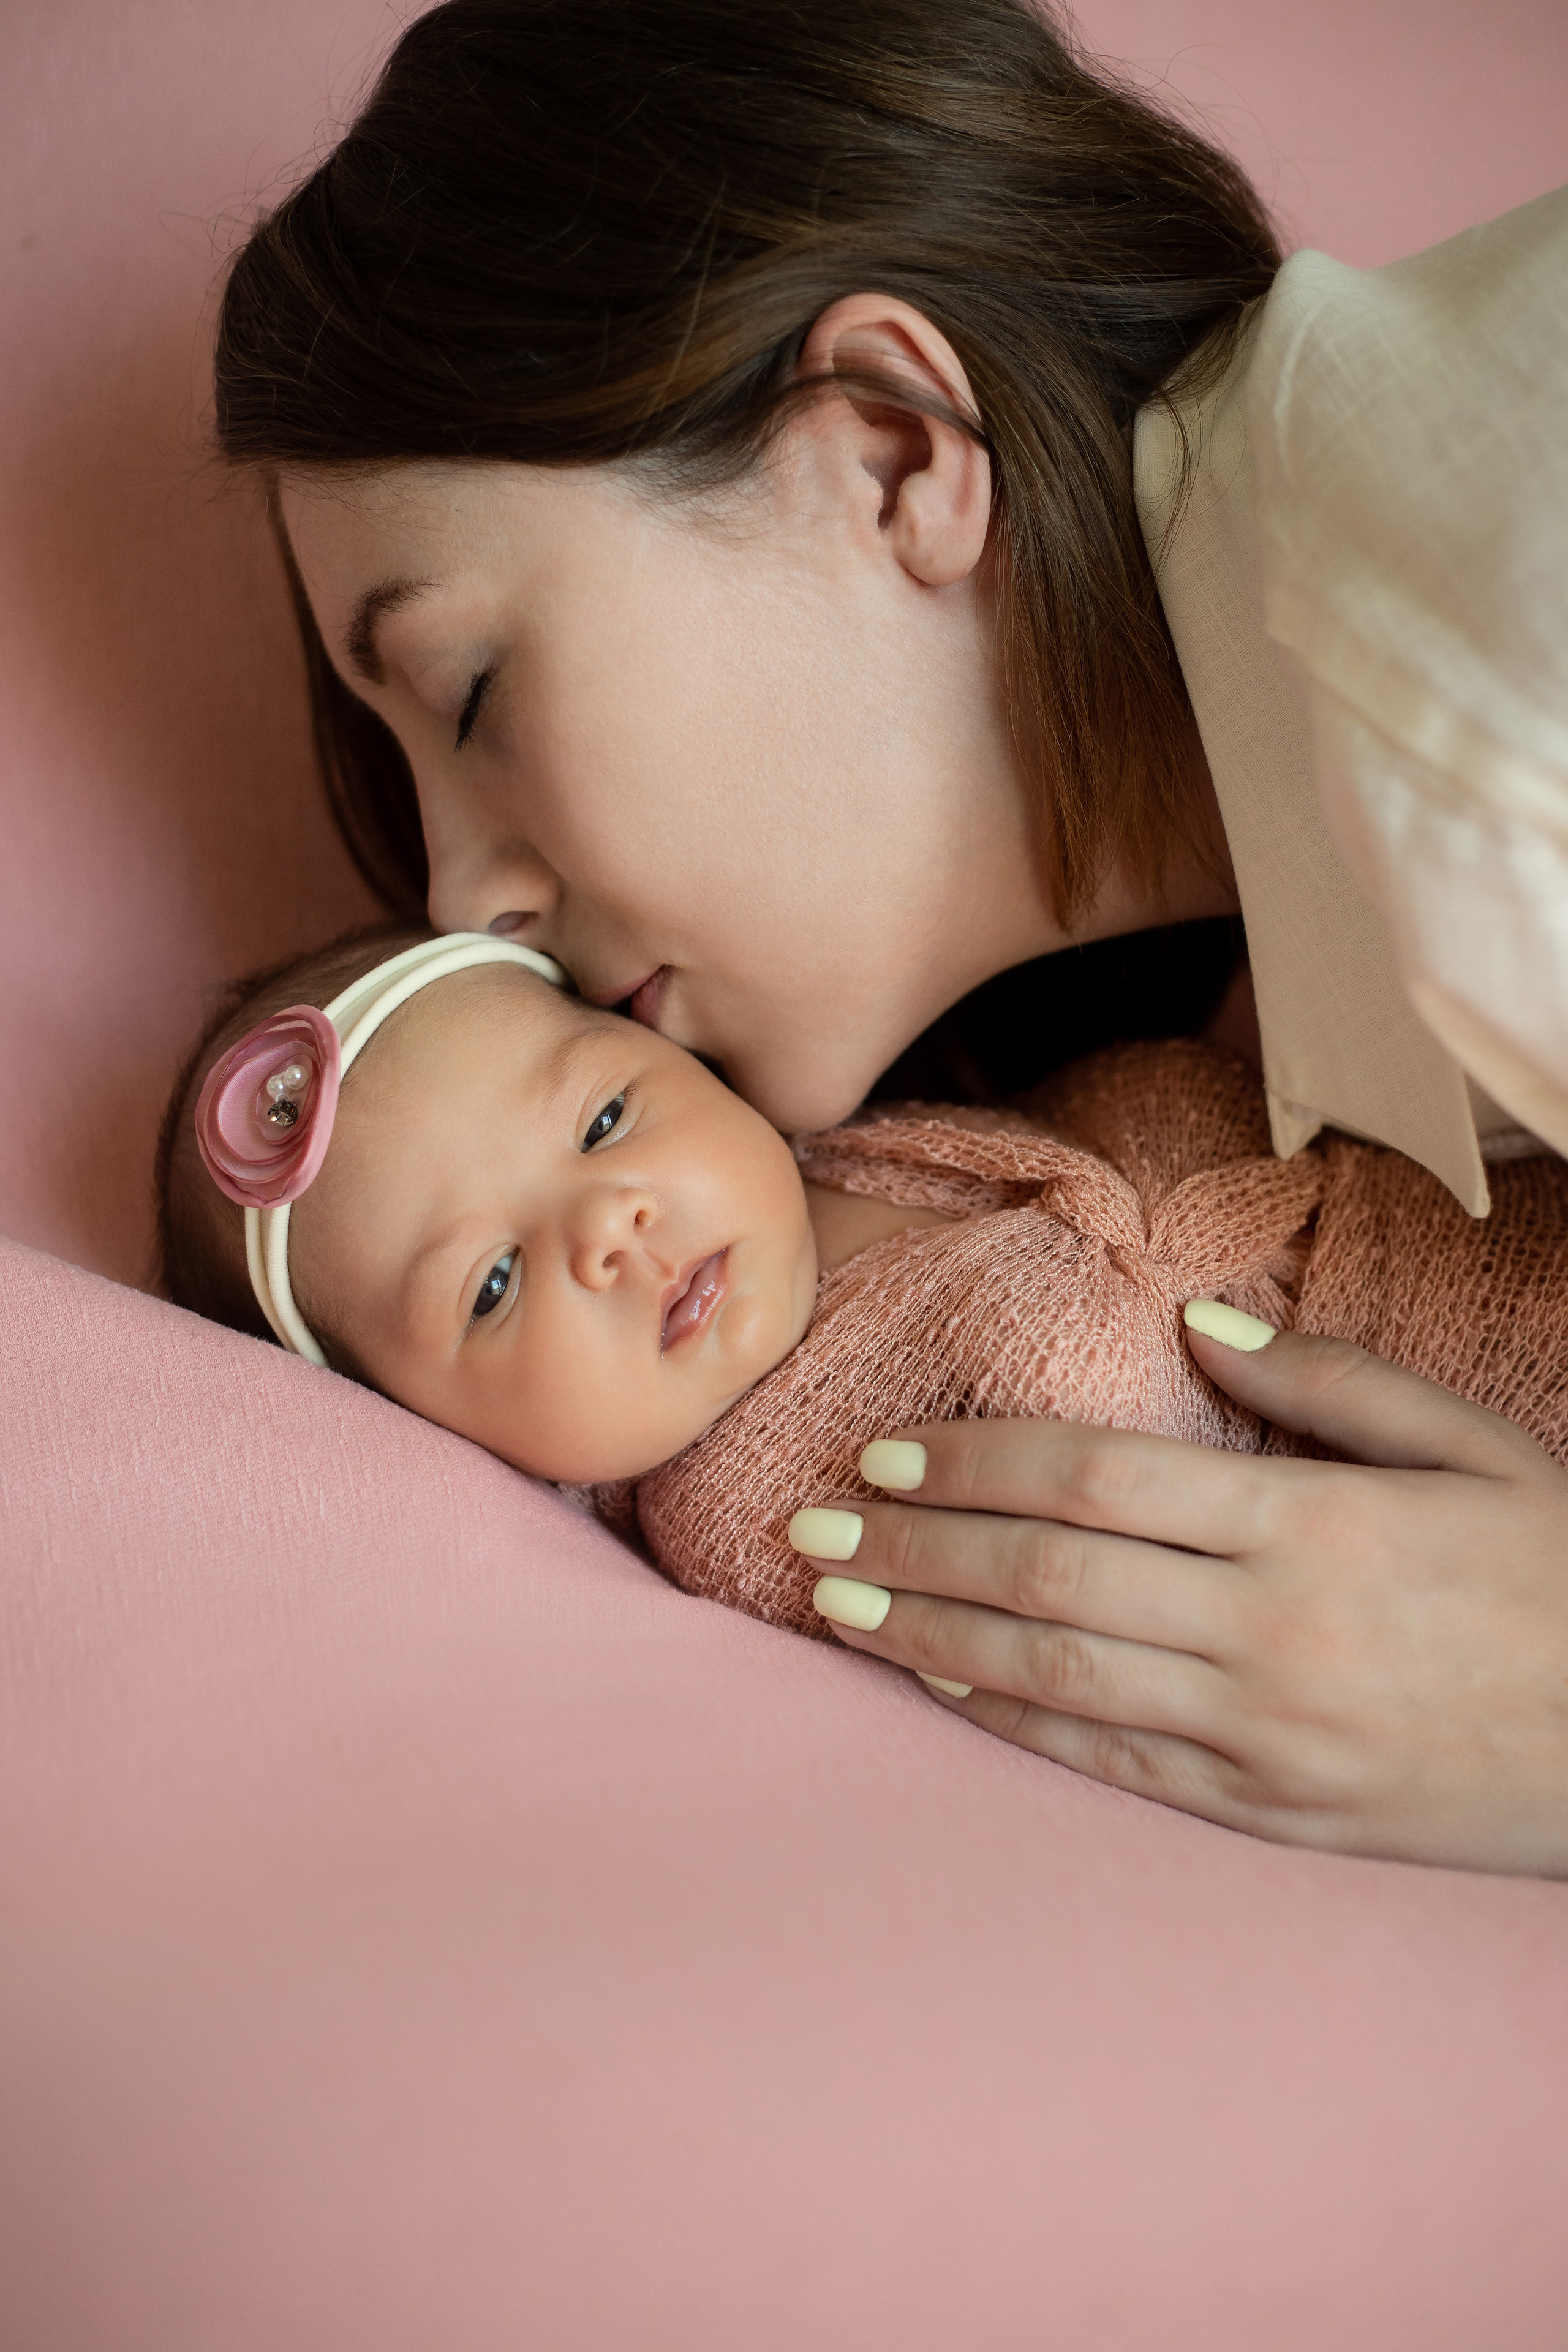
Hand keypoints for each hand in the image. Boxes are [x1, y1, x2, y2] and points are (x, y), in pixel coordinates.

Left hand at [789, 1311, 1567, 1875]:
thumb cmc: (1566, 1574)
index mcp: (1314, 1520)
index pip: (1095, 1479)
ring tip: (833, 1603)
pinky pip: (1117, 1760)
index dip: (973, 1462)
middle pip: (1047, 1577)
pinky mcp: (1275, 1813)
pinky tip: (941, 1683)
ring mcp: (1268, 1735)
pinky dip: (1016, 1719)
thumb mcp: (1476, 1447)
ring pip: (1058, 1674)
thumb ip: (1329, 1381)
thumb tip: (1195, 1322)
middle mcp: (1273, 1630)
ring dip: (930, 1633)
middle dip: (913, 1547)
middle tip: (804, 1525)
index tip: (884, 1452)